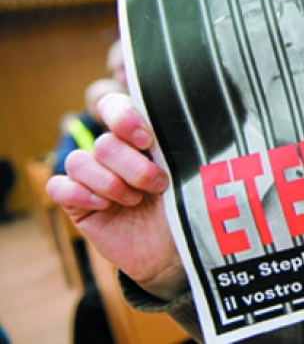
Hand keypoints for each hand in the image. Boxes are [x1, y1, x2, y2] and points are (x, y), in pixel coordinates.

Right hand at [46, 93, 186, 300]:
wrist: (179, 250)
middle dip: (132, 166)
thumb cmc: (188, 206)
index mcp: (140, 137)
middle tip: (158, 184)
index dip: (123, 117)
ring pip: (78, 161)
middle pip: (104, 143)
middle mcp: (114, 154)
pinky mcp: (78, 204)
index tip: (147, 139)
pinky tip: (105, 207)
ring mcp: (94, 178)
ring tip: (135, 200)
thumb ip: (179, 145)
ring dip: (110, 183)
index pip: (115, 106)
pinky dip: (80, 195)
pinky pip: (58, 186)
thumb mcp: (190, 173)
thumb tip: (187, 120)